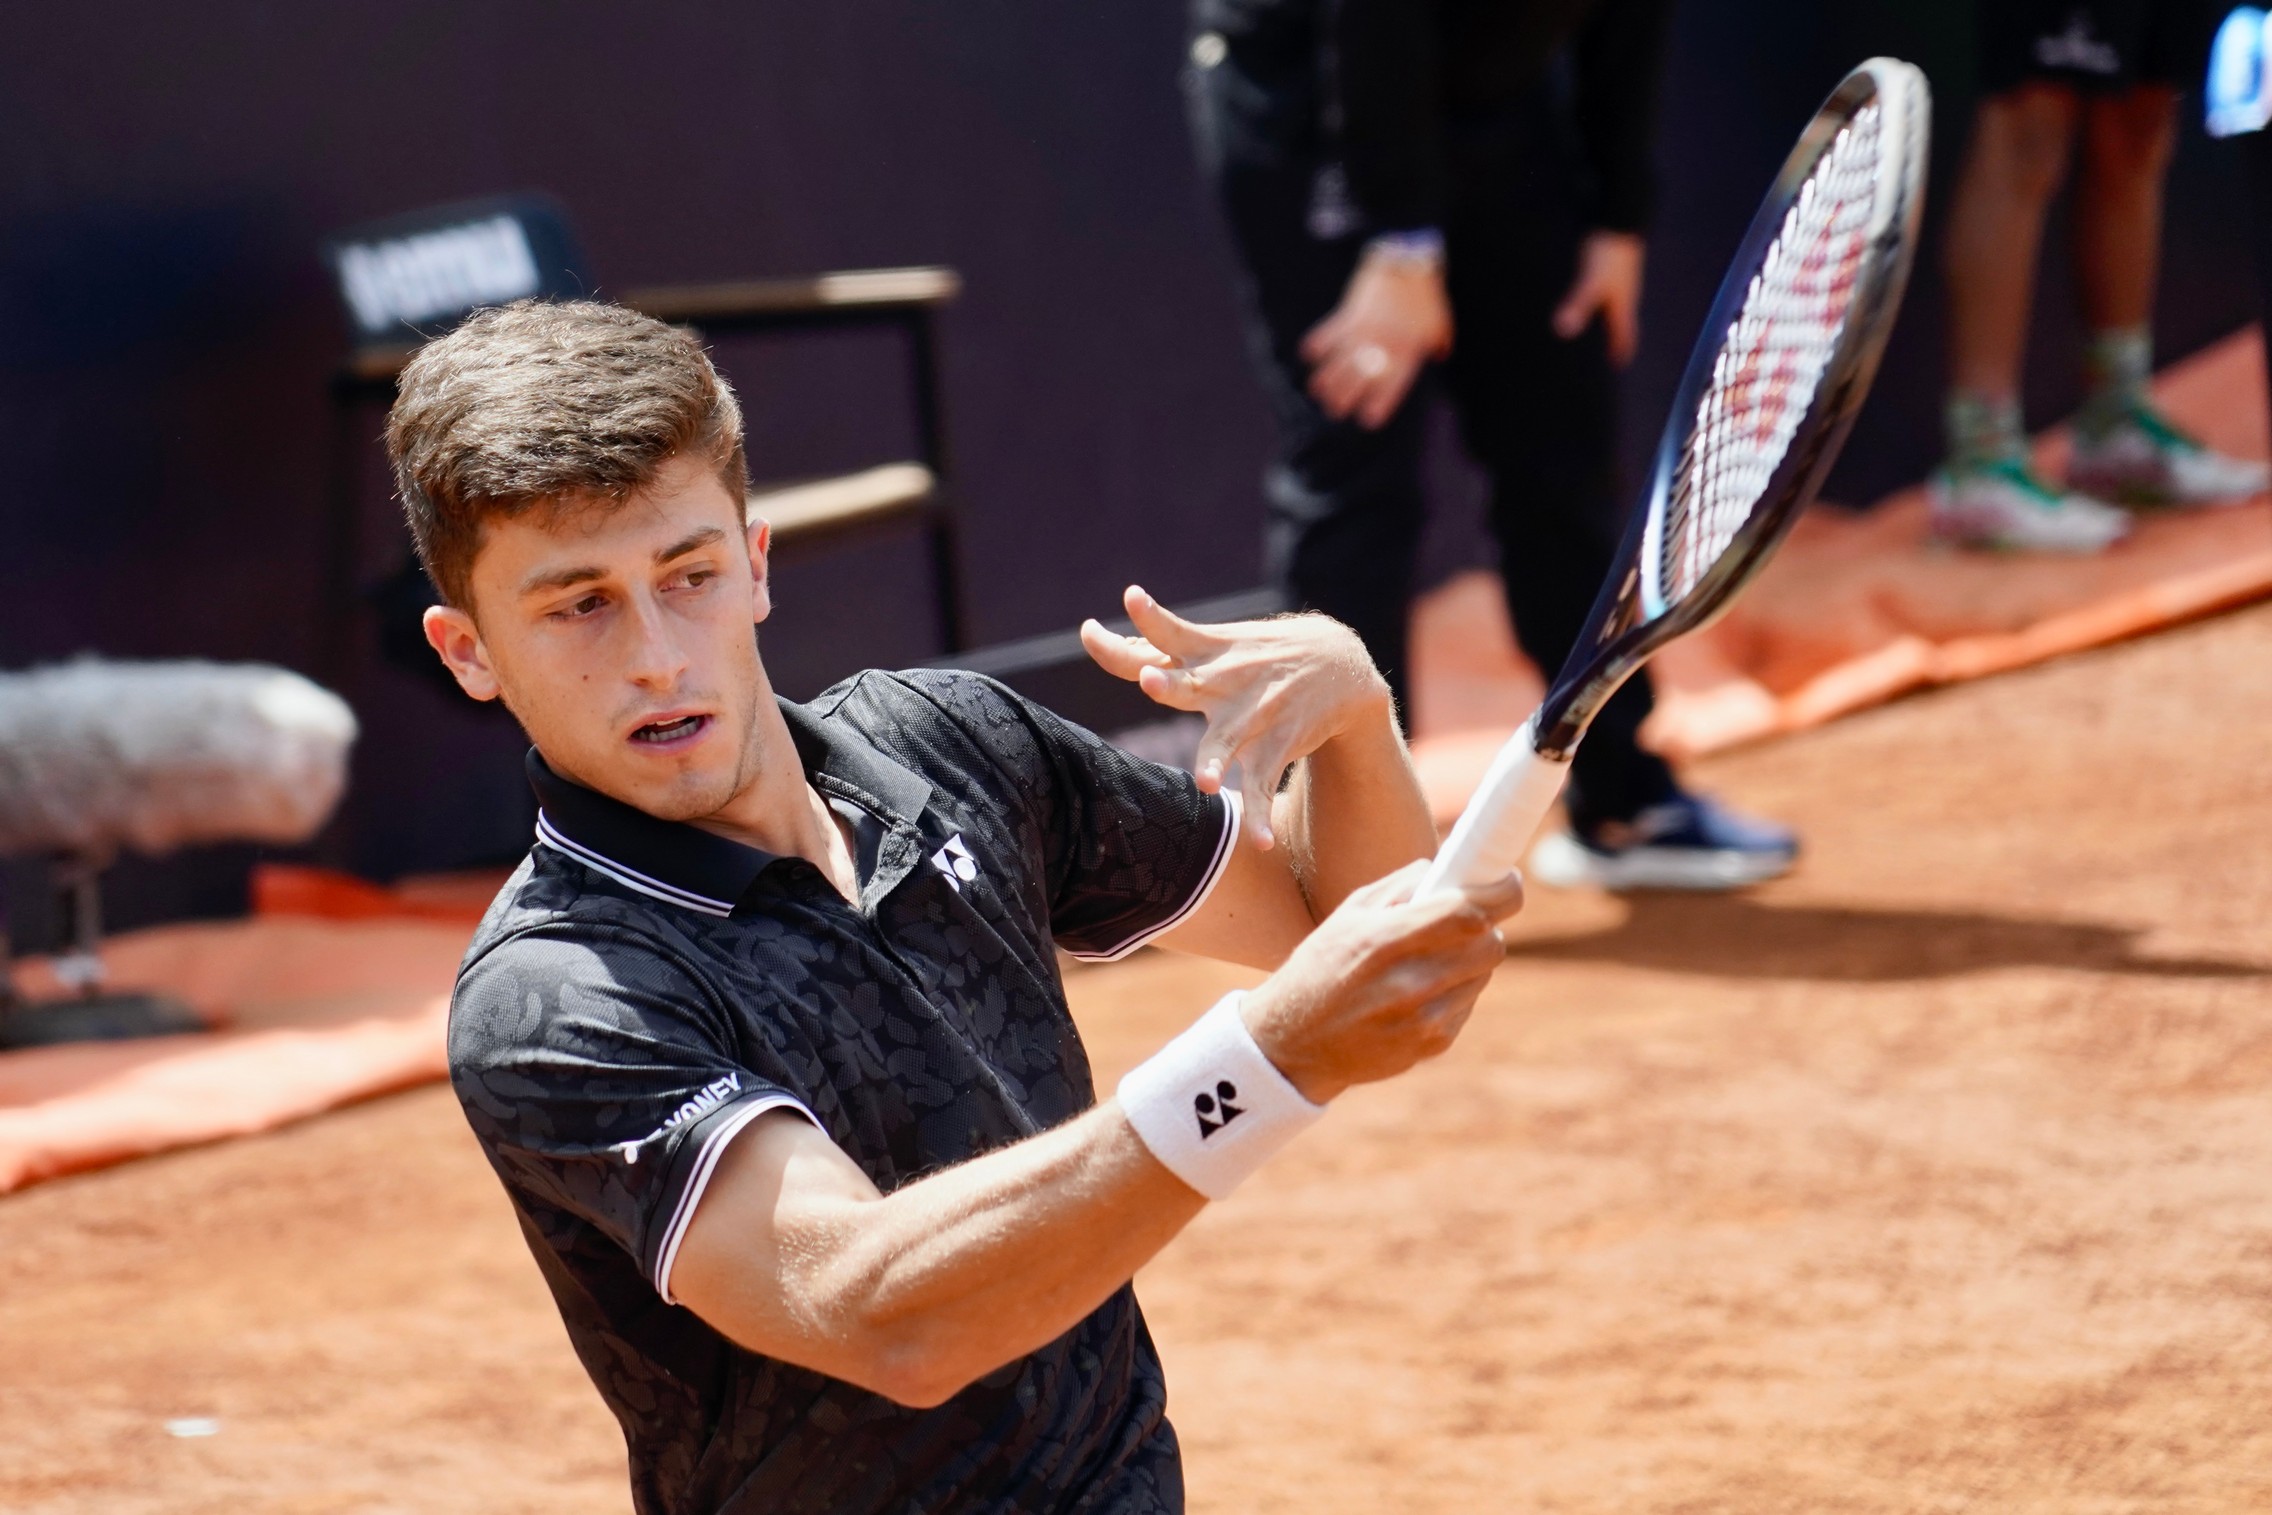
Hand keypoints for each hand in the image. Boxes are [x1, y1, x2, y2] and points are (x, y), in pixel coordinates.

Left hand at [1080, 586, 1389, 850]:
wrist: (1342, 664)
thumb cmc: (1257, 655)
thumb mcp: (1215, 644)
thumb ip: (1156, 649)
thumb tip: (1099, 640)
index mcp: (1206, 653)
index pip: (1165, 633)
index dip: (1139, 622)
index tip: (1104, 617)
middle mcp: (1226, 681)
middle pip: (1190, 684)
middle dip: (1168, 684)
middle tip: (1150, 681)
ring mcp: (1253, 714)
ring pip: (1228, 740)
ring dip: (1216, 760)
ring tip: (1205, 784)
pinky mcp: (1277, 745)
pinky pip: (1264, 784)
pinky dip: (1260, 813)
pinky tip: (1260, 841)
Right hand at [1240, 859, 1521, 1103]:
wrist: (1293, 1045)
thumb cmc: (1319, 969)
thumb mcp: (1347, 916)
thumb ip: (1401, 887)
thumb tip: (1450, 867)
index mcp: (1384, 940)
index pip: (1468, 912)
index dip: (1501, 893)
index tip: (1508, 881)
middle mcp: (1409, 982)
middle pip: (1490, 944)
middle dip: (1485, 926)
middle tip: (1467, 921)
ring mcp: (1424, 1019)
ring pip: (1482, 975)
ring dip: (1469, 961)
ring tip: (1430, 960)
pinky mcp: (1433, 1045)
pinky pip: (1467, 1004)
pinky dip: (1454, 991)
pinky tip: (1418, 994)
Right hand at [1299, 249, 1452, 429]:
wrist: (1406, 258)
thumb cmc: (1425, 292)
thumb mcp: (1440, 320)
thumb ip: (1441, 341)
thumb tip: (1442, 355)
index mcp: (1408, 349)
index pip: (1393, 384)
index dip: (1380, 404)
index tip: (1368, 421)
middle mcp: (1384, 343)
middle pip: (1360, 378)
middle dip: (1345, 397)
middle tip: (1334, 410)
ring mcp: (1366, 329)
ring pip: (1341, 361)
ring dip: (1326, 377)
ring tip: (1316, 391)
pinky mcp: (1351, 312)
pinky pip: (1330, 332)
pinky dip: (1318, 343)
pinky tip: (1308, 354)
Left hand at [1551, 230, 1644, 365]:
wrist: (1619, 214)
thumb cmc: (1607, 251)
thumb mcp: (1590, 282)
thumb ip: (1577, 304)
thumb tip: (1562, 330)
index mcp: (1622, 305)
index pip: (1625, 334)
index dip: (1622, 350)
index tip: (1618, 364)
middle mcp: (1622, 294)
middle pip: (1620, 322)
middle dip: (1613, 338)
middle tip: (1606, 352)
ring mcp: (1617, 278)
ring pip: (1613, 305)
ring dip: (1604, 318)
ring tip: (1592, 328)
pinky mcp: (1608, 263)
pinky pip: (1602, 287)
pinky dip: (1595, 297)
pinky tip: (1584, 294)